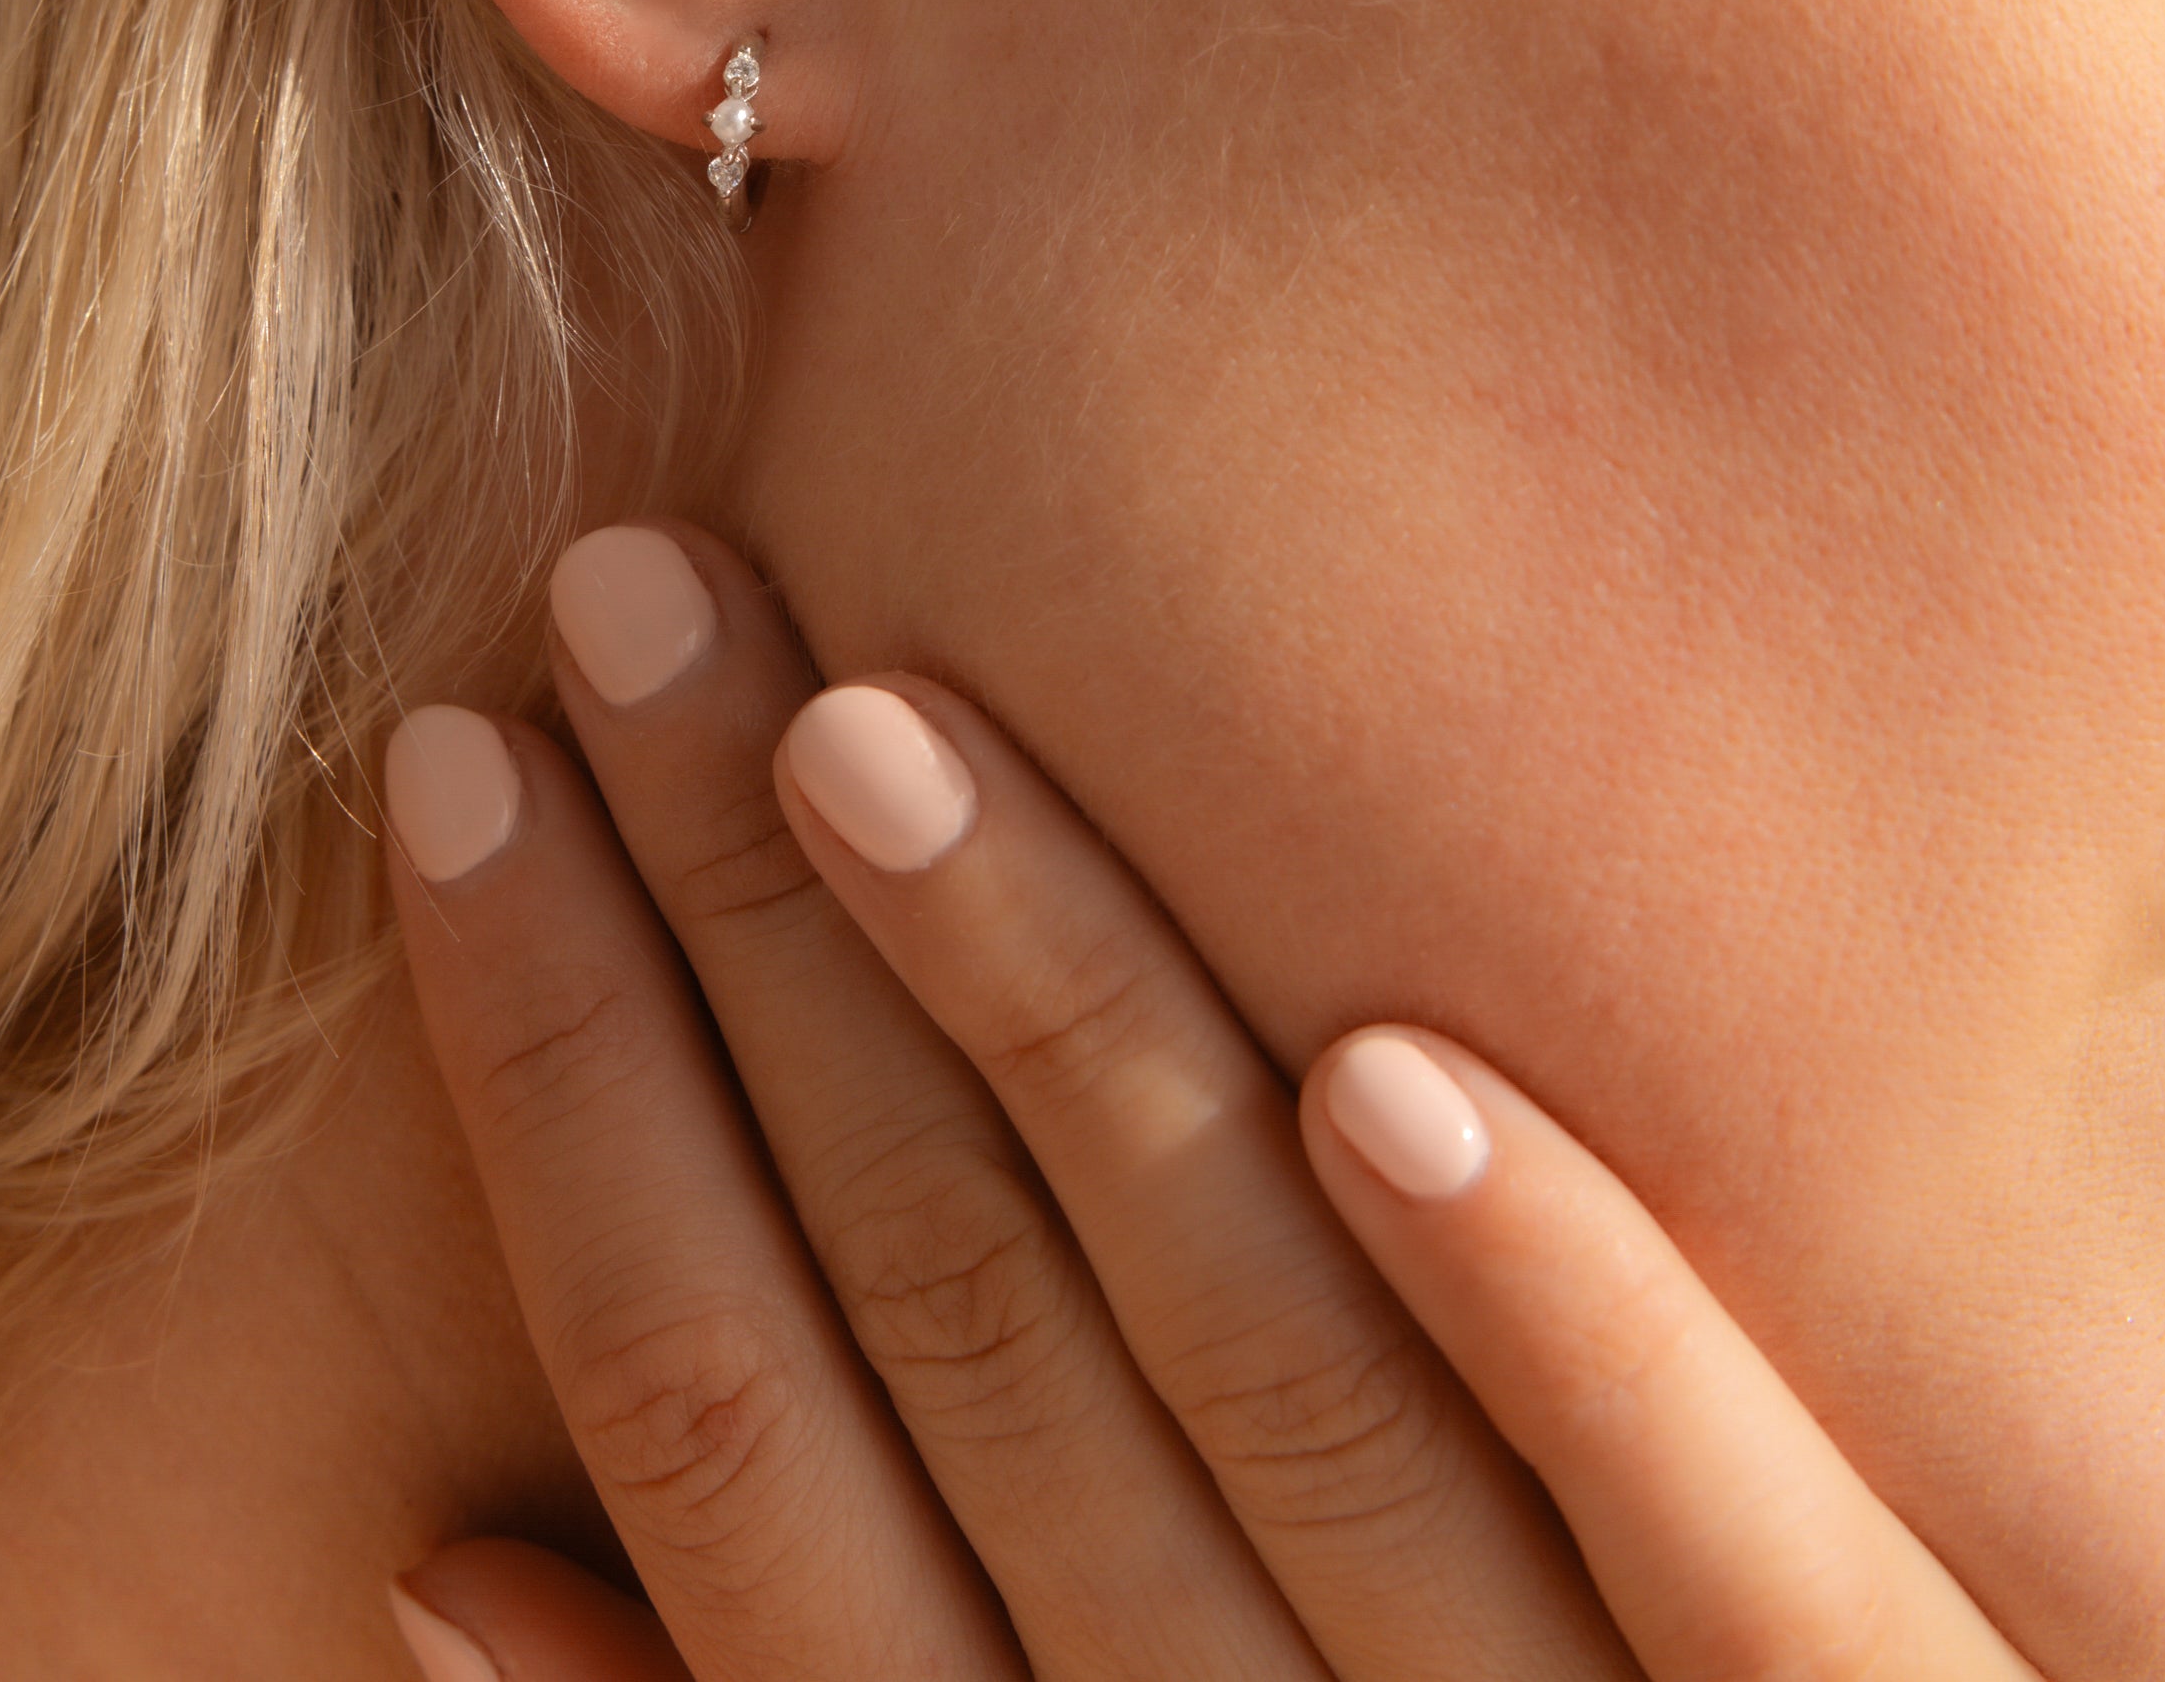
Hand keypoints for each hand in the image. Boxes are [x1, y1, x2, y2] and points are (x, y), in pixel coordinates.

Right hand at [380, 524, 2041, 1679]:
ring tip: (888, 723)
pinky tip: (1400, 1077)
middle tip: (632, 590)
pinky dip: (1566, 1329)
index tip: (448, 771)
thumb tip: (435, 1575)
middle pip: (947, 1324)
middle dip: (752, 944)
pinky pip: (1729, 1571)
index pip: (713, 1419)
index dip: (561, 1088)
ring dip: (1070, 1045)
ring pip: (1264, 1386)